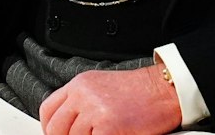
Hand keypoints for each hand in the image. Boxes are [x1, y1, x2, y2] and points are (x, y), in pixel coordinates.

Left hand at [39, 65, 181, 134]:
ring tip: (103, 134)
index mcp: (80, 84)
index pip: (48, 110)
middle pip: (56, 128)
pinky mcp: (108, 126)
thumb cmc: (141, 91)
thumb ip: (82, 102)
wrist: (165, 90)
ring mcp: (94, 110)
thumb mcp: (103, 87)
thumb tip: (68, 125)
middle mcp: (83, 95)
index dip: (49, 128)